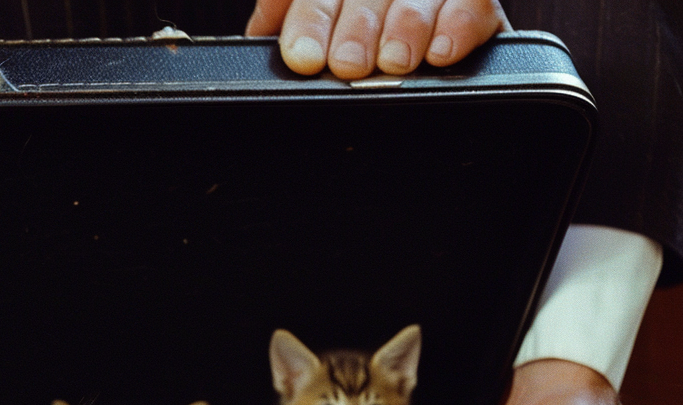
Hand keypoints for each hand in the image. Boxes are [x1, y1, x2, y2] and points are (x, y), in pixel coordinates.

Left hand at [245, 0, 508, 78]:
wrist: (421, 29)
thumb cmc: (354, 28)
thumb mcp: (318, 19)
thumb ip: (287, 16)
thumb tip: (260, 34)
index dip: (310, 21)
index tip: (303, 56)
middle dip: (356, 30)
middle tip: (348, 65)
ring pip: (416, 0)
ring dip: (405, 29)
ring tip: (393, 63)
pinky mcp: (477, 2)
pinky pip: (472, 4)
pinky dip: (456, 27)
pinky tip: (440, 53)